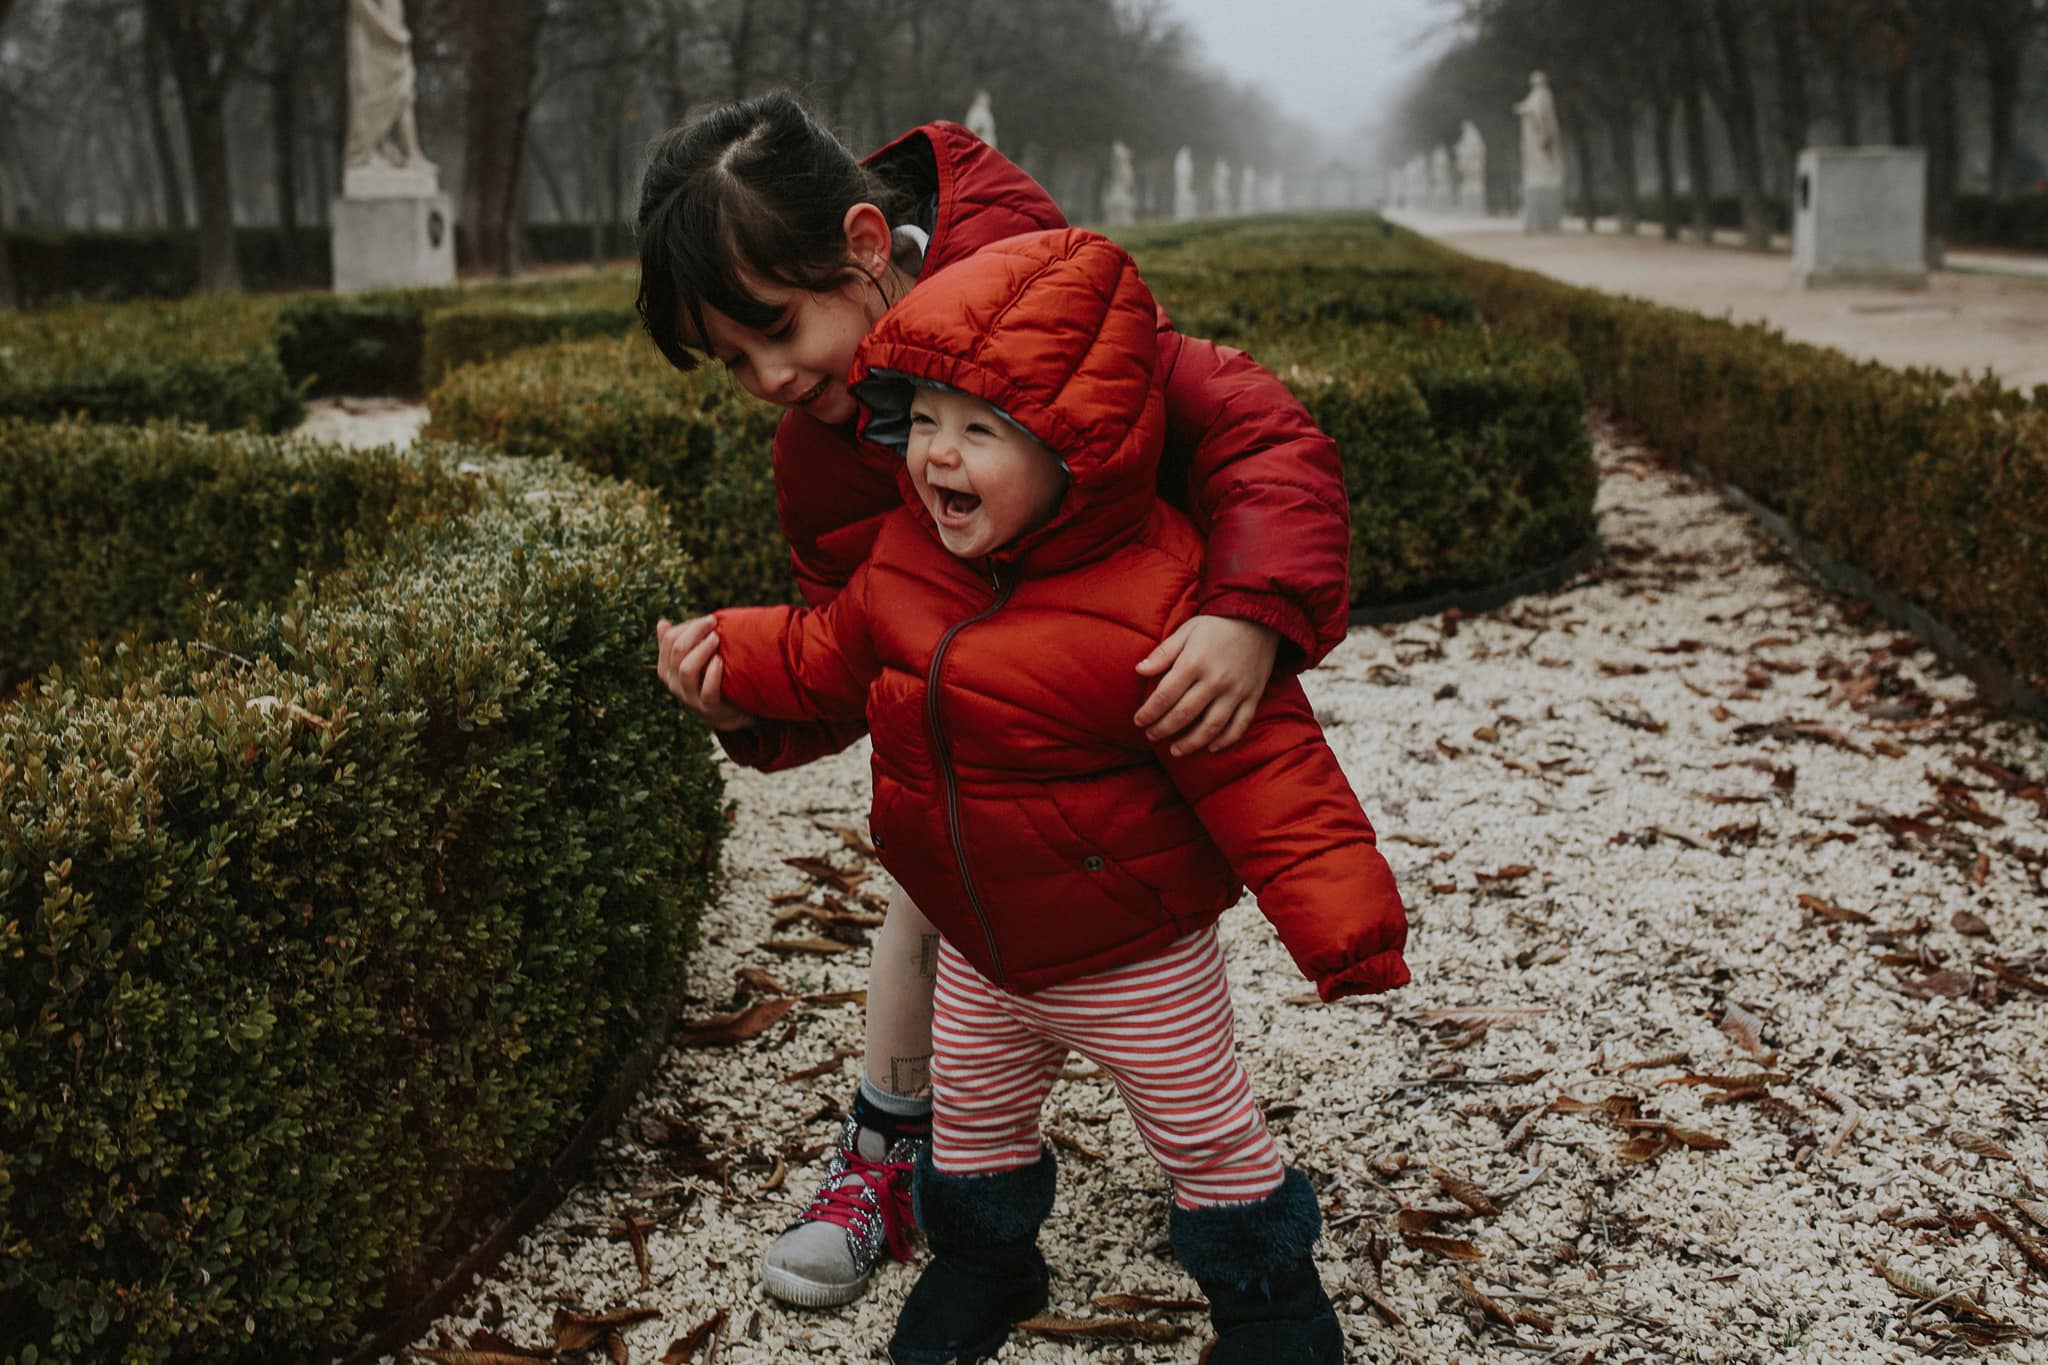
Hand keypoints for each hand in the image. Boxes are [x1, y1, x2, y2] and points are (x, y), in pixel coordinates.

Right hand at [655, 616, 754, 731]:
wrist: (728, 712)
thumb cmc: (709, 679)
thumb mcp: (693, 661)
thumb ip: (679, 644)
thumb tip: (662, 622)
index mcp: (666, 669)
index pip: (668, 640)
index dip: (688, 626)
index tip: (709, 620)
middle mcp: (673, 683)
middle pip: (677, 652)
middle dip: (695, 632)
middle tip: (714, 623)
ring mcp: (689, 698)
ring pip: (687, 670)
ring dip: (702, 650)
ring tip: (717, 638)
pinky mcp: (707, 708)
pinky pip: (707, 690)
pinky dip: (713, 674)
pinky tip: (720, 660)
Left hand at [1133, 615, 1279, 755]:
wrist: (1258, 619)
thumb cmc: (1216, 625)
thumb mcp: (1186, 631)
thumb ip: (1163, 653)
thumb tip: (1139, 670)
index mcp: (1194, 663)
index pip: (1165, 695)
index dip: (1149, 712)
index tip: (1139, 721)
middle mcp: (1215, 680)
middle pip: (1184, 715)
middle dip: (1163, 729)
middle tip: (1151, 736)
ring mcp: (1236, 691)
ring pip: (1211, 727)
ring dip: (1191, 743)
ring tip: (1175, 750)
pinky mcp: (1253, 696)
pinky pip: (1240, 725)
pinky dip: (1226, 740)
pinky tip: (1211, 747)